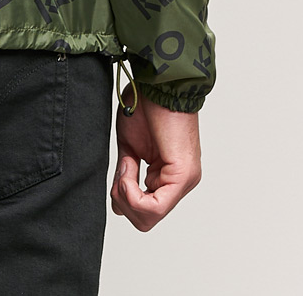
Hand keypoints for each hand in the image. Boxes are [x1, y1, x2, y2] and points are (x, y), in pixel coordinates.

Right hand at [110, 82, 201, 231]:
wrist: (159, 82)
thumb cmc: (146, 105)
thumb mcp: (130, 145)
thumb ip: (127, 173)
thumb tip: (118, 198)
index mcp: (168, 176)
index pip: (144, 210)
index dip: (123, 199)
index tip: (119, 174)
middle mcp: (180, 182)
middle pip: (145, 220)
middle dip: (123, 201)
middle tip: (121, 174)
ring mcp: (184, 181)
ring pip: (149, 217)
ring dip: (127, 196)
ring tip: (126, 167)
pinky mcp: (182, 175)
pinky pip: (155, 206)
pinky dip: (133, 194)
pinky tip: (128, 172)